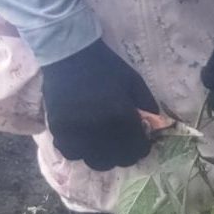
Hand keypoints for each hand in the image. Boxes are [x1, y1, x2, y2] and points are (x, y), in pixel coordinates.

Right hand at [41, 39, 156, 170]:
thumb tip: (155, 124)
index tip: (142, 146)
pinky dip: (79, 150)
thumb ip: (146, 103)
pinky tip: (84, 140)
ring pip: (93, 160)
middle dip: (124, 156)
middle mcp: (99, 126)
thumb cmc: (105, 66)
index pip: (136, 146)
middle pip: (116, 159)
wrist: (70, 54)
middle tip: (124, 148)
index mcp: (120, 113)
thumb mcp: (133, 79)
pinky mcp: (58, 129)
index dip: (142, 149)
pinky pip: (71, 152)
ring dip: (102, 155)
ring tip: (103, 146)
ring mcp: (76, 130)